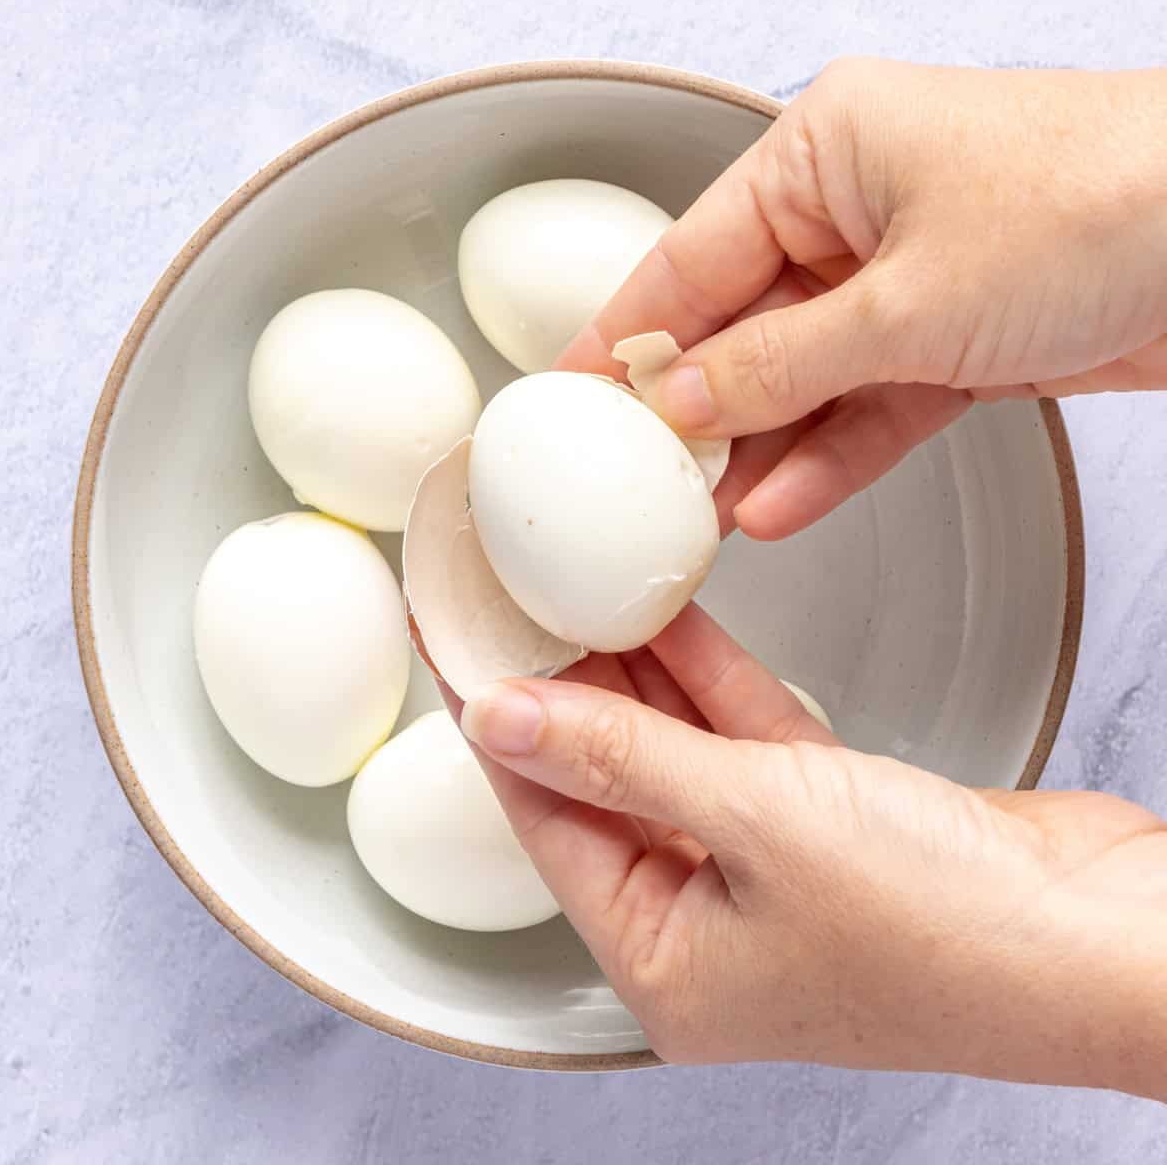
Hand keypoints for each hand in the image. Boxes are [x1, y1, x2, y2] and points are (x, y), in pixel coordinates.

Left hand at [453, 605, 1166, 1097]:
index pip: (546, 824)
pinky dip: (710, 682)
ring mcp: (770, 875)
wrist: (1109, 938)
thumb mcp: (753, 821)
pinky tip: (668, 619)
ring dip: (636, 678)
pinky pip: (743, 743)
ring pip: (677, 755)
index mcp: (667, 966)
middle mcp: (710, 929)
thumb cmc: (948, 929)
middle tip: (514, 610)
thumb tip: (501, 718)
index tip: (461, 656)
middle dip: (563, 696)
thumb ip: (622, 759)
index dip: (498, 731)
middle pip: (606, 787)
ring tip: (580, 596)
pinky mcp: (828, 823)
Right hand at [558, 60, 1166, 538]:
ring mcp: (906, 276)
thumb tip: (679, 399)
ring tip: (702, 513)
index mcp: (825, 151)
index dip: (623, 334)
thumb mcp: (905, 301)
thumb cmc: (1103, 203)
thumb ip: (778, 363)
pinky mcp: (953, 336)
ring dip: (758, 447)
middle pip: (741, 323)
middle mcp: (857, 208)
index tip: (570, 391)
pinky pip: (867, 404)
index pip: (689, 256)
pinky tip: (781, 504)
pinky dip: (830, 455)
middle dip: (694, 407)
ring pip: (802, 375)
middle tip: (636, 475)